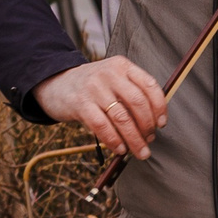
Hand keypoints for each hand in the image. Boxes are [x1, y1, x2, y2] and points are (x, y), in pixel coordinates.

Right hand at [32, 55, 168, 160]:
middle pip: (138, 103)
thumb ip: (131, 91)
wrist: (56, 83)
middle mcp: (109, 73)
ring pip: (122, 118)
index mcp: (121, 65)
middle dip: (148, 127)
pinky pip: (102, 126)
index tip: (161, 124)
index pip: (149, 85)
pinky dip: (114, 141)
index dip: (160, 107)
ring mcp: (93, 88)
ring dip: (135, 139)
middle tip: (150, 140)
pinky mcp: (80, 103)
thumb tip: (155, 122)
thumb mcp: (113, 78)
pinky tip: (120, 149)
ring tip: (140, 151)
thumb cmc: (92, 86)